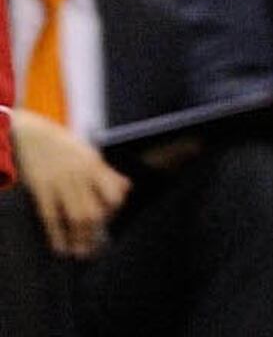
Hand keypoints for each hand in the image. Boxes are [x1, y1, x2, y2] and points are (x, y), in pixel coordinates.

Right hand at [8, 113, 125, 256]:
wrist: (30, 135)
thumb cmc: (62, 146)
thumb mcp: (90, 154)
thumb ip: (107, 173)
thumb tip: (126, 188)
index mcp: (95, 166)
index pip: (114, 194)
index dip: (114, 211)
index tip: (109, 220)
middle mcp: (81, 176)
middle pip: (94, 210)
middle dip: (96, 233)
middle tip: (95, 249)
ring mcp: (60, 183)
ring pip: (75, 217)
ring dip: (79, 238)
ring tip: (80, 253)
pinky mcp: (41, 190)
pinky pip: (50, 216)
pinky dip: (57, 234)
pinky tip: (60, 247)